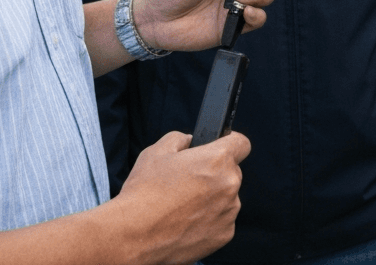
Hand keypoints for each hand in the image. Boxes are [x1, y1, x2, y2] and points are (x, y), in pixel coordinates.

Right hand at [111, 130, 249, 263]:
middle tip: (189, 182)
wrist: (133, 236)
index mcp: (217, 159)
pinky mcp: (224, 235)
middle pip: (232, 171)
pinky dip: (210, 220)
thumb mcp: (157, 150)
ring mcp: (229, 211)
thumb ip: (181, 138)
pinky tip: (186, 221)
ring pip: (227, 197)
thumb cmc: (144, 192)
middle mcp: (230, 184)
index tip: (220, 148)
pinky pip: (222, 220)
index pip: (241, 143)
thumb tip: (191, 142)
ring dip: (213, 198)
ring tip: (183, 205)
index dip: (230, 142)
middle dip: (215, 173)